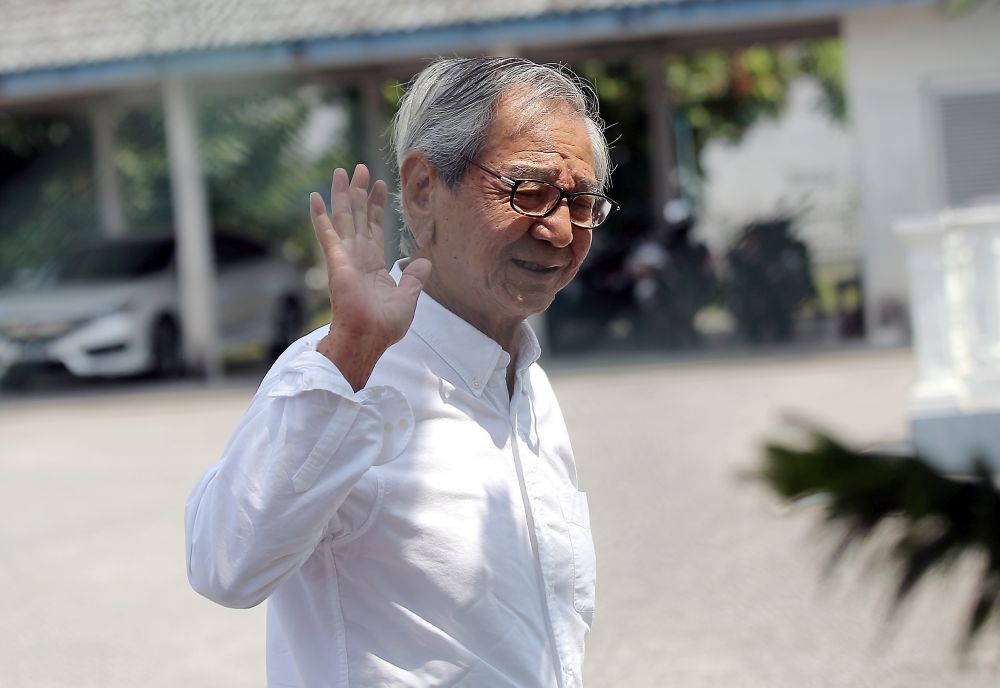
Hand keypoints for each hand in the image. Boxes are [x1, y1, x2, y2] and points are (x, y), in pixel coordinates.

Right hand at [309, 164, 430, 389]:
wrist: (368, 337)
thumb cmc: (384, 325)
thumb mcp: (408, 298)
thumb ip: (414, 278)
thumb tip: (424, 262)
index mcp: (373, 265)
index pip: (375, 228)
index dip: (377, 207)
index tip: (380, 186)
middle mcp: (357, 256)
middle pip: (358, 216)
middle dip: (360, 192)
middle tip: (359, 169)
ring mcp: (345, 257)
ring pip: (344, 217)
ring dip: (342, 194)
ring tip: (341, 171)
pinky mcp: (336, 260)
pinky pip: (327, 233)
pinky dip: (320, 215)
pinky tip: (315, 196)